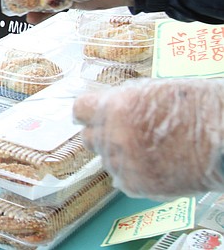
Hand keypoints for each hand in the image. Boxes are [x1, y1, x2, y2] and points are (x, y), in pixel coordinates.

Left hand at [74, 79, 223, 198]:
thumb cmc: (196, 108)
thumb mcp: (153, 91)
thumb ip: (122, 101)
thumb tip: (104, 108)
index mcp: (115, 107)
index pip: (79, 110)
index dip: (87, 113)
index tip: (91, 116)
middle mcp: (114, 135)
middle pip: (88, 138)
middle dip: (102, 135)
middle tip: (122, 135)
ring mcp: (124, 163)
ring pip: (106, 160)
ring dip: (119, 156)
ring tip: (146, 151)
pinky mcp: (137, 185)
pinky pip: (121, 181)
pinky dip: (133, 176)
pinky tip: (152, 166)